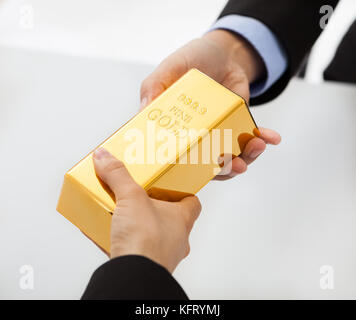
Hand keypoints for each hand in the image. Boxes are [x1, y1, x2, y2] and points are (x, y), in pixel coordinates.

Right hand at [93, 148, 201, 272]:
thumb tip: (105, 157)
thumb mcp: (131, 197)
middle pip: (171, 218)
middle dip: (155, 207)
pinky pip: (137, 250)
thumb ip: (118, 175)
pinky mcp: (145, 266)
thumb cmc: (146, 241)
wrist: (133, 278)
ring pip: (154, 235)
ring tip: (123, 214)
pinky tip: (111, 235)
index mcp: (181, 220)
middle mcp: (176, 239)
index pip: (192, 202)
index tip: (171, 184)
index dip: (183, 192)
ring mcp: (162, 254)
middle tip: (140, 196)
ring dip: (140, 225)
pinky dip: (126, 242)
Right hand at [140, 29, 280, 178]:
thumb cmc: (190, 61)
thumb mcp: (168, 70)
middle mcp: (196, 139)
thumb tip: (143, 111)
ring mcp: (219, 134)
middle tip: (235, 164)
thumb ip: (154, 88)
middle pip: (208, 166)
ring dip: (247, 157)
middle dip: (225, 170)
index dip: (186, 172)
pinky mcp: (239, 126)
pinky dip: (264, 139)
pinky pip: (251, 139)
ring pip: (232, 158)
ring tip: (257, 145)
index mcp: (175, 132)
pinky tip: (272, 137)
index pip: (176, 159)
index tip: (198, 172)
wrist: (220, 53)